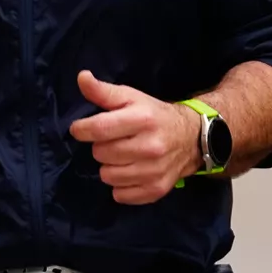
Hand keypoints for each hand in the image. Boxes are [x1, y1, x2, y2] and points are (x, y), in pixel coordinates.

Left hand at [70, 70, 200, 202]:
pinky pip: (120, 195)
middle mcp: (150, 146)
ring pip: (107, 176)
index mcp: (142, 120)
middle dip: (101, 146)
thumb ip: (103, 91)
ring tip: (122, 157)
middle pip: (100, 153)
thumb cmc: (154, 115)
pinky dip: (120, 186)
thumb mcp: (131, 97)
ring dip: (109, 167)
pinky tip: (130, 172)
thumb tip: (82, 77)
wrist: (191, 137)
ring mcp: (154, 171)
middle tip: (113, 141)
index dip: (81, 130)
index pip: (99, 129)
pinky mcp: (156, 189)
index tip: (80, 129)